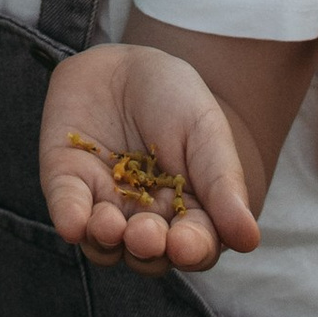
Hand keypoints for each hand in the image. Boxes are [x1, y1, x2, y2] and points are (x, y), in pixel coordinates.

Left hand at [38, 46, 260, 277]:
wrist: (122, 61)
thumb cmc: (175, 99)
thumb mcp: (205, 129)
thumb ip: (223, 182)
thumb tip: (250, 239)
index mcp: (188, 212)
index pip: (194, 246)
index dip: (190, 250)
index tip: (186, 245)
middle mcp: (146, 219)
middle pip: (148, 255)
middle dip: (147, 248)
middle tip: (146, 234)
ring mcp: (105, 206)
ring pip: (104, 245)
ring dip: (106, 241)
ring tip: (109, 223)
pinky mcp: (67, 186)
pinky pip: (67, 211)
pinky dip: (70, 219)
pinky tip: (74, 222)